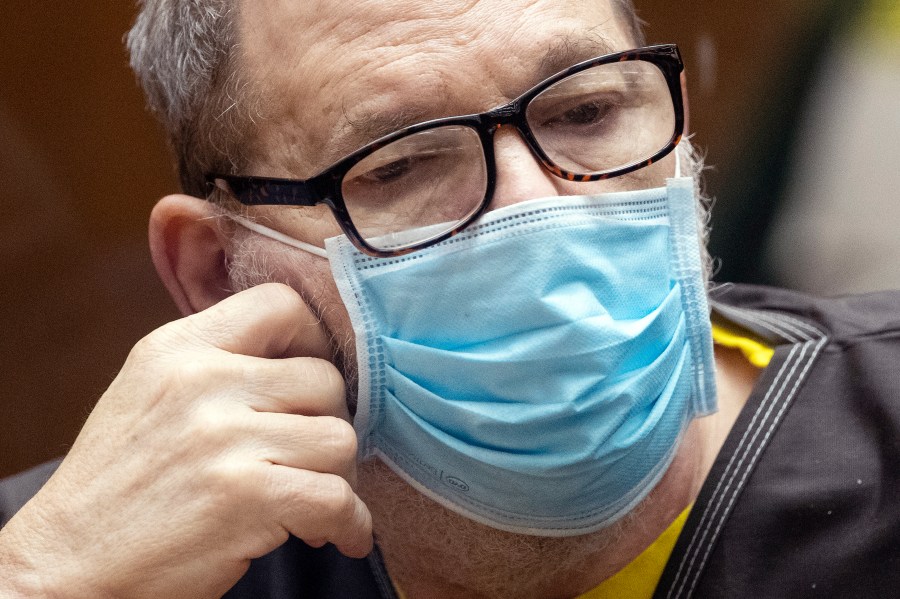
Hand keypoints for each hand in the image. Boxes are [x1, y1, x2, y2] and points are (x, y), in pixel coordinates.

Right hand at [0, 283, 371, 598]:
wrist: (67, 563)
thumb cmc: (119, 482)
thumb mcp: (151, 391)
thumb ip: (218, 362)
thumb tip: (306, 356)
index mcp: (179, 347)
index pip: (281, 304)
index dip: (314, 341)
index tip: (310, 384)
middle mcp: (202, 382)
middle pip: (325, 379)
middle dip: (329, 423)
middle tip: (311, 458)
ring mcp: (224, 438)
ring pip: (339, 439)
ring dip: (338, 476)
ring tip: (313, 498)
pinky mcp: (246, 497)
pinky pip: (338, 498)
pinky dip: (350, 523)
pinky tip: (339, 534)